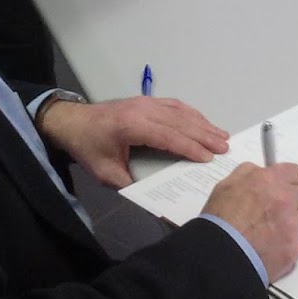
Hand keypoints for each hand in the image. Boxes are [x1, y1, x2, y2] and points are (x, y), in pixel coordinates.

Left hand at [36, 96, 229, 187]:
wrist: (72, 122)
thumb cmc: (89, 147)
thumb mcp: (106, 173)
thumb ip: (130, 184)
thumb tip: (155, 198)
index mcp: (132, 126)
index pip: (168, 136)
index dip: (190, 147)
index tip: (207, 158)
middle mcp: (142, 110)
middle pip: (180, 122)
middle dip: (204, 135)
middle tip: (225, 148)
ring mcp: (146, 102)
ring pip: (181, 112)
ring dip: (203, 123)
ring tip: (222, 136)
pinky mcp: (147, 101)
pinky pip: (175, 105)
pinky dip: (193, 115)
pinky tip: (204, 123)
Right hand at [203, 162, 297, 280]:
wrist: (221, 255)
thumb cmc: (219, 220)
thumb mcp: (226, 185)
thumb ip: (249, 173)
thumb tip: (261, 172)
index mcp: (269, 181)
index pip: (295, 172)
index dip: (287, 179)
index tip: (282, 186)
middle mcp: (285, 200)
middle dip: (289, 201)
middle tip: (272, 211)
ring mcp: (291, 225)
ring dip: (287, 223)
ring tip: (266, 233)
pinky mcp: (293, 248)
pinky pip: (295, 242)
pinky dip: (284, 244)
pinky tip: (267, 248)